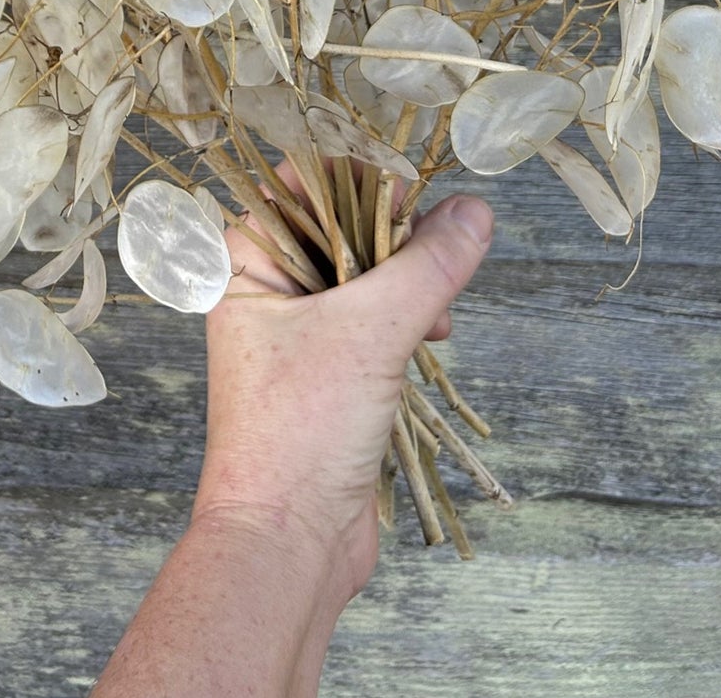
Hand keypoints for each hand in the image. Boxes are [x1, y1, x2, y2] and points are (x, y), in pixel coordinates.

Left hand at [192, 185, 494, 609]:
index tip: (411, 199)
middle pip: (342, 225)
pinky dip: (407, 319)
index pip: (302, 180)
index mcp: (246, 260)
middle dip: (395, 239)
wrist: (285, 541)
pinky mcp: (329, 371)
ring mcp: (297, 331)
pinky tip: (432, 337)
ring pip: (365, 274)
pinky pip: (374, 319)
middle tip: (433, 262)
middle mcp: (266, 287)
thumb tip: (475, 210)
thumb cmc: (301, 429)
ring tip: (435, 314)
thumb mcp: (372, 332)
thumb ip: (427, 265)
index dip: (359, 179)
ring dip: (408, 283)